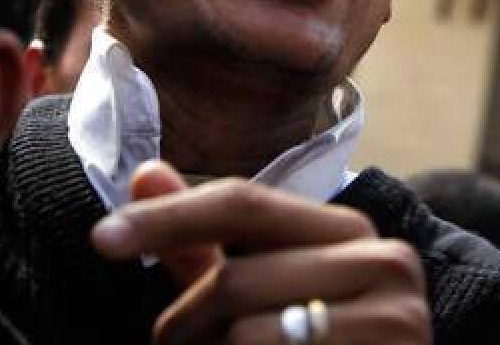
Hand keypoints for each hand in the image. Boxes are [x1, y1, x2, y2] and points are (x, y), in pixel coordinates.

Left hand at [92, 161, 429, 343]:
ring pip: (245, 333)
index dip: (165, 218)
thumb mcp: (249, 295)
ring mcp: (399, 320)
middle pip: (234, 279)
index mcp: (346, 230)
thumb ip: (198, 241)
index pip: (241, 202)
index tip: (101, 239)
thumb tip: (144, 171)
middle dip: (185, 324)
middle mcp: (384, 261)